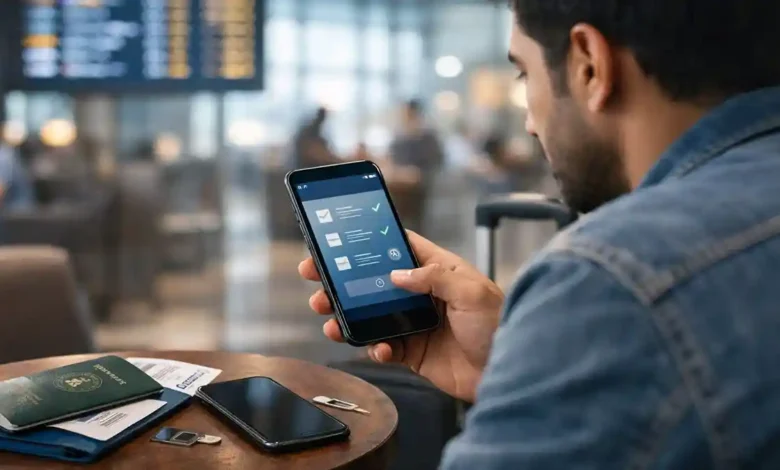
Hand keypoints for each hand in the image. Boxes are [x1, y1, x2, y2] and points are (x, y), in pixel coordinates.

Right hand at [299, 231, 503, 401]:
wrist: (508, 372)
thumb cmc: (499, 325)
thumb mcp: (470, 291)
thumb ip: (432, 278)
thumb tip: (396, 275)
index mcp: (438, 271)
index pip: (399, 248)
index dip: (371, 243)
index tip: (340, 241)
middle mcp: (423, 295)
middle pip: (374, 282)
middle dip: (343, 281)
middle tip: (315, 279)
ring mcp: (416, 323)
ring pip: (371, 315)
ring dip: (347, 316)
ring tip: (328, 318)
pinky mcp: (414, 352)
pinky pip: (384, 347)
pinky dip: (374, 348)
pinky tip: (378, 348)